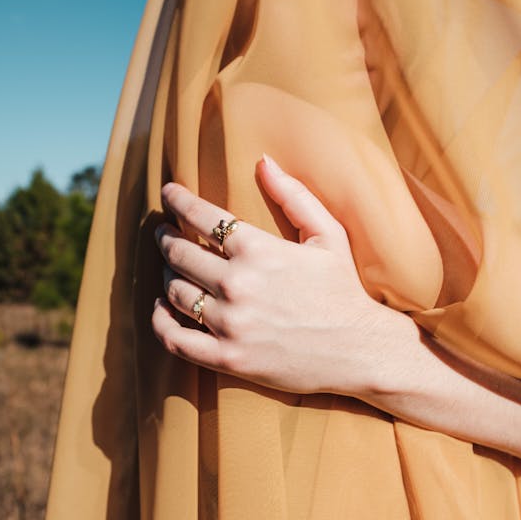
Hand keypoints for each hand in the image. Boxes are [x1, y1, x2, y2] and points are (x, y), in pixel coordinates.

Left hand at [151, 153, 395, 395]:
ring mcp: (230, 323)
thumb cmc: (345, 290)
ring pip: (175, 292)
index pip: (201, 216)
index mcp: (258, 250)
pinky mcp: (227, 358)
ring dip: (166, 276)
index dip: (178, 200)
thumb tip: (263, 161)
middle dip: (166, 237)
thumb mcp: (328, 235)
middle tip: (163, 232)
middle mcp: (237, 284)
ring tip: (170, 268)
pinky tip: (162, 309)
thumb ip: (294, 196)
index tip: (168, 194)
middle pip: (179, 253)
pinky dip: (160, 322)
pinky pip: (175, 339)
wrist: (360, 351)